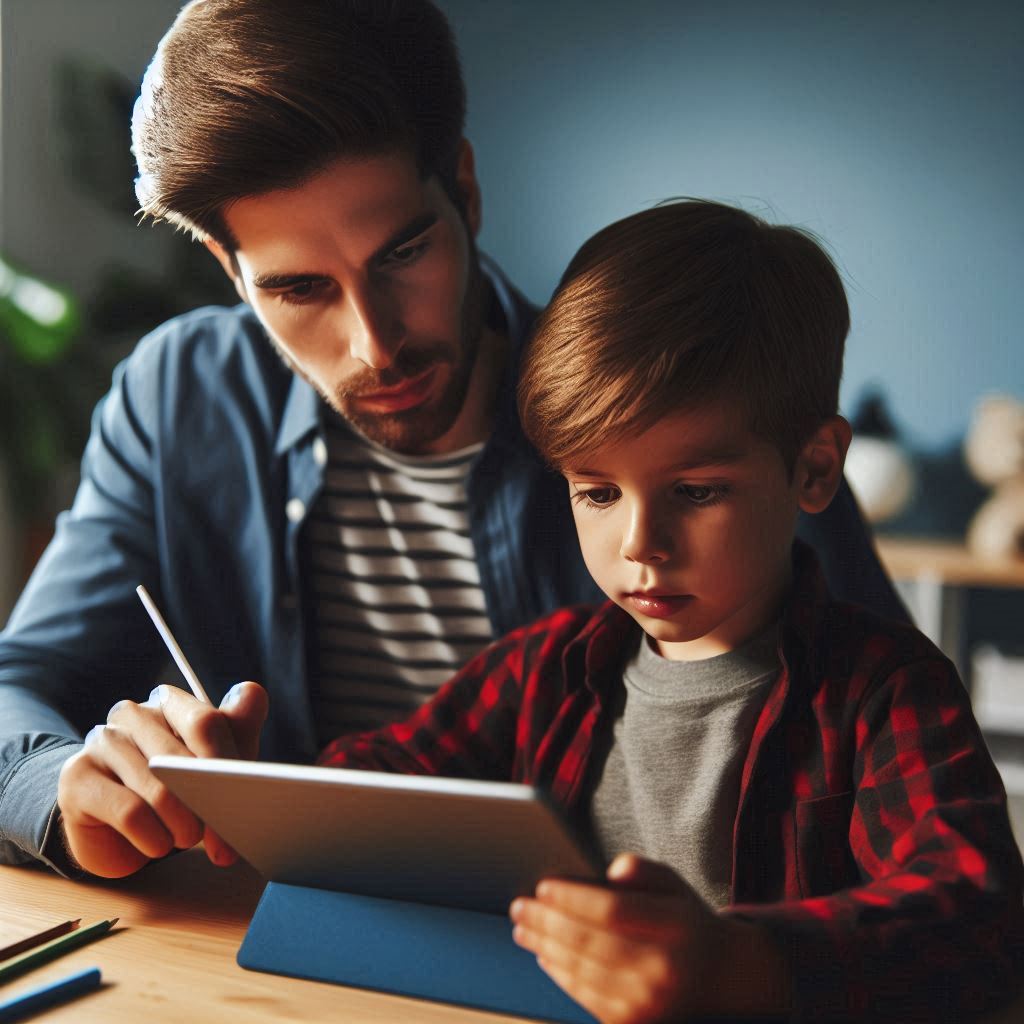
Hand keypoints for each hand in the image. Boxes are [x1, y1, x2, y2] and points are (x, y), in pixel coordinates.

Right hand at [56, 681, 267, 877]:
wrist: (115, 827)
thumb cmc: (176, 786)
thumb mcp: (215, 761)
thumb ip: (238, 728)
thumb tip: (253, 693)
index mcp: (170, 702)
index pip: (206, 722)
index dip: (229, 766)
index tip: (246, 800)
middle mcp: (132, 714)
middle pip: (181, 759)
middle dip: (209, 805)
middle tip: (221, 840)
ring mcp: (101, 742)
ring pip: (157, 789)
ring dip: (181, 826)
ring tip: (185, 838)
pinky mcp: (77, 777)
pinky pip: (128, 812)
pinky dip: (152, 837)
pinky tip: (157, 844)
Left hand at [510, 853, 788, 1023]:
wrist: (727, 981)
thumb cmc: (689, 924)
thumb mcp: (676, 886)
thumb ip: (643, 871)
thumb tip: (608, 874)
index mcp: (675, 927)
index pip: (611, 911)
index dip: (572, 899)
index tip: (542, 885)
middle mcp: (662, 970)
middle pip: (588, 943)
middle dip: (545, 923)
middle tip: (518, 907)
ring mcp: (649, 1004)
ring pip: (582, 973)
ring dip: (545, 949)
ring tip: (523, 929)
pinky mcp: (635, 1023)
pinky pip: (587, 998)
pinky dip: (561, 975)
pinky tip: (546, 956)